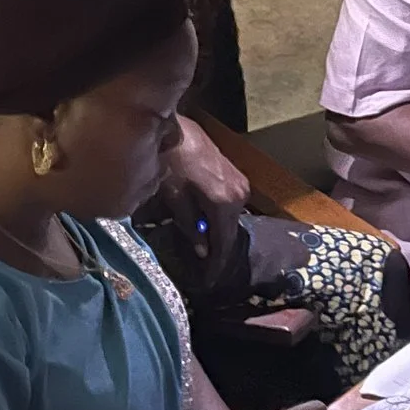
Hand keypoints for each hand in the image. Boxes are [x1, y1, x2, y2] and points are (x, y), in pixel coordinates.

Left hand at [159, 114, 248, 285]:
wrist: (172, 128)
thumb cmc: (169, 161)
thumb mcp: (174, 198)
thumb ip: (189, 226)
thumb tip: (202, 250)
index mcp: (225, 202)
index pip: (224, 243)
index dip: (216, 264)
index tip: (208, 281)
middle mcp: (239, 194)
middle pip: (231, 231)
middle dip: (218, 250)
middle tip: (205, 269)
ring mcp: (240, 183)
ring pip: (231, 218)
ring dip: (218, 233)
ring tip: (204, 250)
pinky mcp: (235, 175)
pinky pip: (229, 205)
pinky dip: (219, 218)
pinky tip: (206, 225)